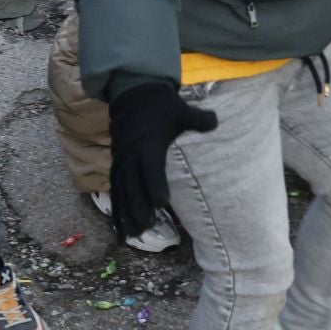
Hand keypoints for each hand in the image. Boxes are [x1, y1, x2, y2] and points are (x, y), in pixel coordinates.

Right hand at [106, 81, 218, 240]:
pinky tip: (120, 229)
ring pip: (121, 192)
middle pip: (133, 185)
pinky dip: (116, 210)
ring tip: (132, 236)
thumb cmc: (161, 105)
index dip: (156, 185)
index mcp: (149, 145)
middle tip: (146, 228)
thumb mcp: (181, 111)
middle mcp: (131, 155)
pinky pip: (115, 190)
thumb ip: (198, 119)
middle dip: (139, 208)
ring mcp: (122, 161)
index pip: (152, 168)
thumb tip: (215, 121)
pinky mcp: (117, 164)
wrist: (133, 93)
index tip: (163, 203)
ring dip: (125, 214)